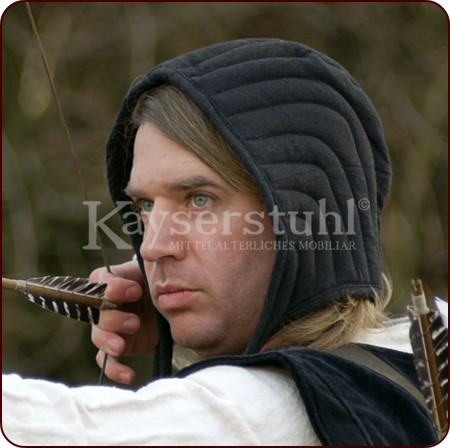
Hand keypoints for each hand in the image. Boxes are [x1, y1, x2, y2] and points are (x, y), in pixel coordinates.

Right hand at [90, 260, 157, 383]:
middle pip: (95, 311)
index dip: (112, 287)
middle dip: (111, 318)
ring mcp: (112, 326)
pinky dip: (114, 369)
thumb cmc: (167, 285)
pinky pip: (107, 360)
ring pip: (97, 335)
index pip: (99, 280)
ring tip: (122, 345)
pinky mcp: (119, 346)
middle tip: (133, 322)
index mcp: (117, 280)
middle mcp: (109, 303)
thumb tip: (158, 253)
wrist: (179, 309)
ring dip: (107, 341)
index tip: (135, 292)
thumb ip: (152, 270)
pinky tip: (129, 374)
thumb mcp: (160, 276)